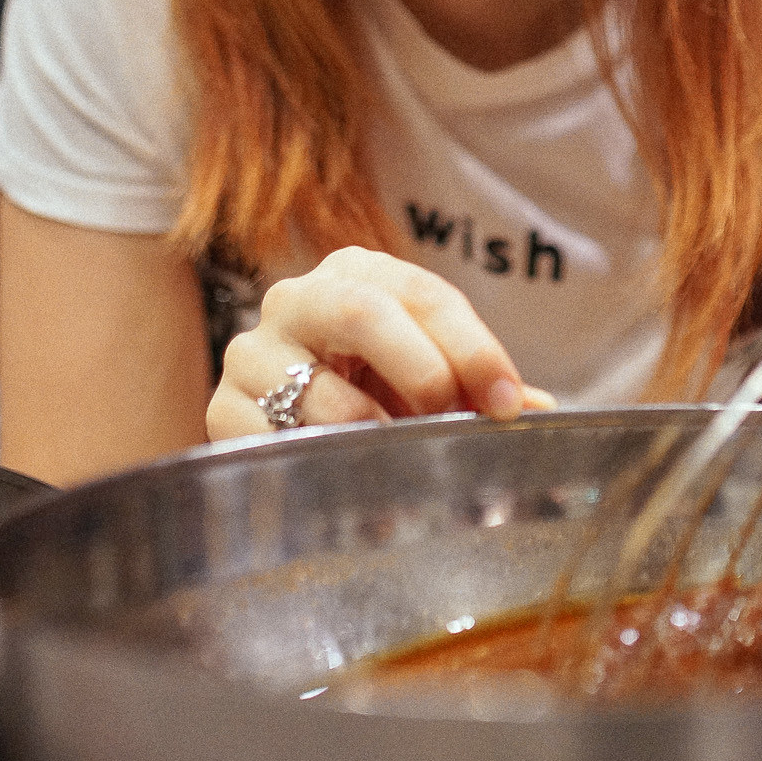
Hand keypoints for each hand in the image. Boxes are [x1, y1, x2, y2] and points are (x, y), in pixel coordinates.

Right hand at [206, 246, 556, 440]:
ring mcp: (252, 354)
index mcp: (356, 275)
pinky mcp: (223, 411)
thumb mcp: (423, 377)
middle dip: (421, 369)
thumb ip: (476, 388)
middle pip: (360, 312)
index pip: (422, 294)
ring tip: (406, 468)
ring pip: (319, 390)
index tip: (509, 404)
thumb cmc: (372, 393)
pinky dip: (324, 469)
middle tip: (454, 421)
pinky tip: (351, 486)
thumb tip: (538, 410)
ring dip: (376, 437)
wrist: (277, 427)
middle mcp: (296, 299)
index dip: (473, 347)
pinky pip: (279, 443)